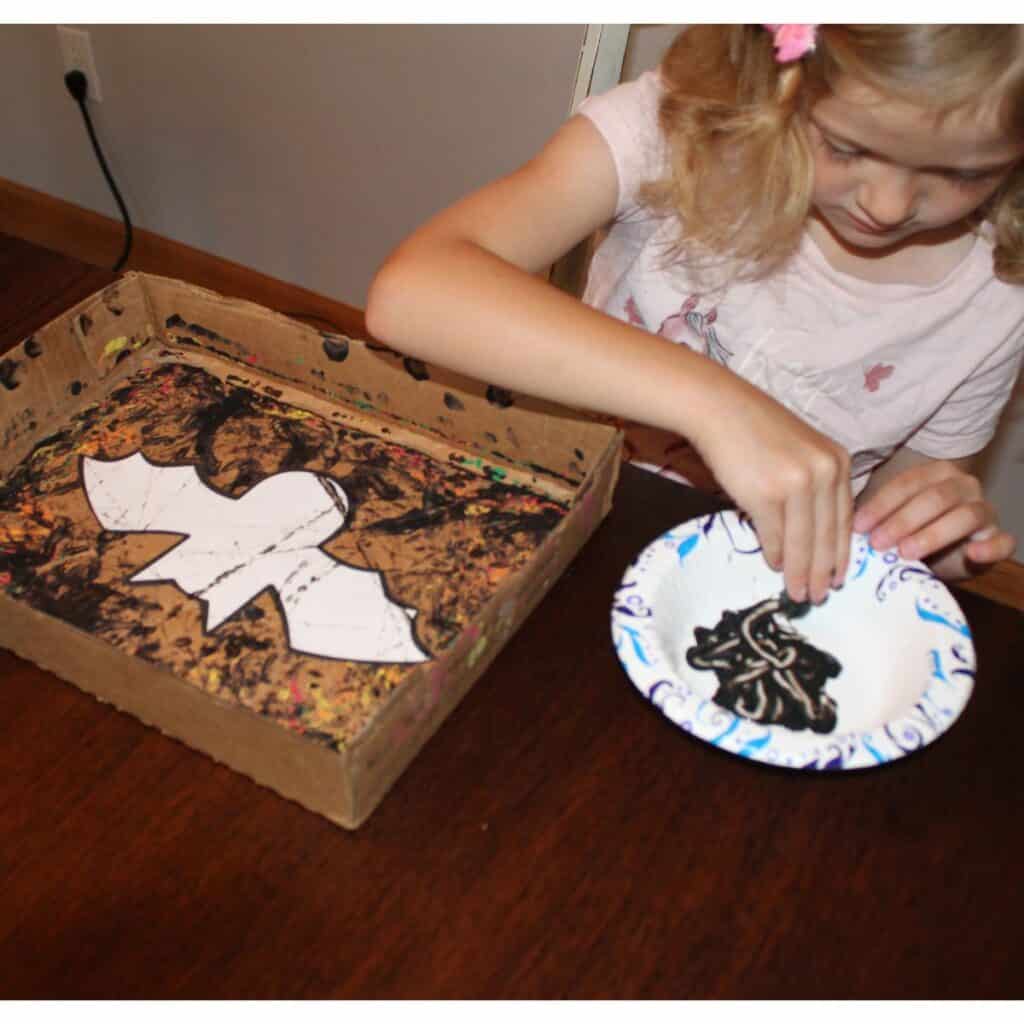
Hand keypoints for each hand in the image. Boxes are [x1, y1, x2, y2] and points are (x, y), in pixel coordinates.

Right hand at [689, 380, 852, 604]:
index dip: (841, 553)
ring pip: (803, 541)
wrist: (720, 409)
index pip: (844, 519)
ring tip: (798, 593)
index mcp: (838, 462)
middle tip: (820, 596)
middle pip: (827, 535)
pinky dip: (775, 554)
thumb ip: (814, 485)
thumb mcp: (801, 452)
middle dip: (823, 571)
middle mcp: (824, 473)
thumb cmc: (756, 430)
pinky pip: (775, 534)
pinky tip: (774, 565)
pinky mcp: (766, 494)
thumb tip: (811, 532)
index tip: (838, 577)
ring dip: (800, 571)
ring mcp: (796, 484)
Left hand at [852, 459, 1015, 579]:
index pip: (906, 484)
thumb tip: (837, 526)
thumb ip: (872, 518)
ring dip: (933, 534)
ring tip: (905, 552)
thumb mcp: (888, 522)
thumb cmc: (908, 533)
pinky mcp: (998, 538)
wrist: (940, 556)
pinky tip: (973, 554)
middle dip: (903, 520)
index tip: (858, 526)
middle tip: (878, 542)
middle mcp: (963, 486)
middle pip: (934, 498)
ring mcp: (984, 510)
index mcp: (934, 474)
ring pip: (965, 516)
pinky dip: (990, 547)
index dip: (881, 505)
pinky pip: (1002, 541)